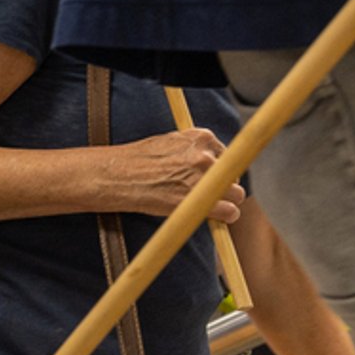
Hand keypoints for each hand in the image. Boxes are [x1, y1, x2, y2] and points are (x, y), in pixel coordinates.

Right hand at [116, 129, 244, 223]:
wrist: (118, 176)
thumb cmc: (137, 161)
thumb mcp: (168, 142)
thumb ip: (191, 149)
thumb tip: (205, 160)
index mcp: (200, 138)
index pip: (226, 154)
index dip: (219, 169)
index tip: (211, 177)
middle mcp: (206, 155)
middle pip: (233, 173)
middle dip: (223, 184)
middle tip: (208, 193)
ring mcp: (205, 178)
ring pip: (236, 193)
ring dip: (226, 200)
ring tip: (211, 205)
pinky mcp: (202, 201)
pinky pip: (230, 210)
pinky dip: (227, 215)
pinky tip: (220, 217)